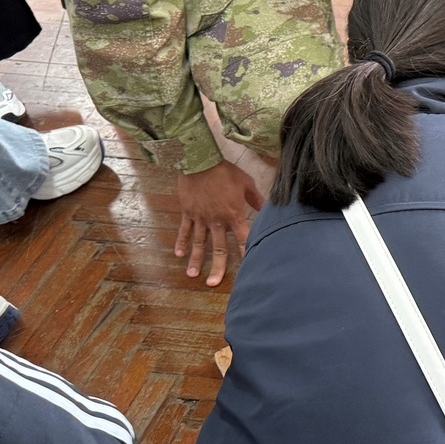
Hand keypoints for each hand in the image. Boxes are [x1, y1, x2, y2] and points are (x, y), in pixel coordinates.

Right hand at [175, 161, 263, 286]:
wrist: (199, 159)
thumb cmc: (224, 170)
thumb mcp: (246, 182)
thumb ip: (255, 199)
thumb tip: (266, 208)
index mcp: (233, 214)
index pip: (242, 238)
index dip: (246, 252)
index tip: (249, 267)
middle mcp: (216, 220)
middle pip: (217, 247)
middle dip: (216, 266)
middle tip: (213, 283)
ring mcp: (200, 217)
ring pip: (198, 242)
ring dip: (195, 259)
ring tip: (192, 275)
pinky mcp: (188, 212)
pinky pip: (184, 230)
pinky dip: (180, 242)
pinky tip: (178, 254)